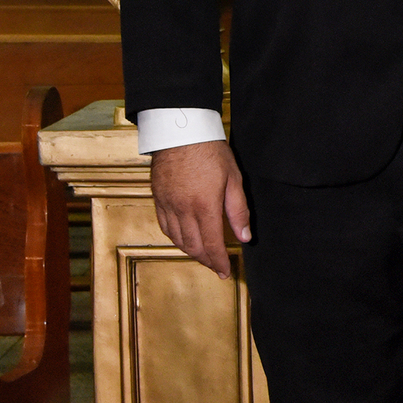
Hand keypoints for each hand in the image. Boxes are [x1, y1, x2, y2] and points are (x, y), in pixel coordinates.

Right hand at [151, 141, 249, 279]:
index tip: (225, 271)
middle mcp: (183, 209)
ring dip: (191, 251)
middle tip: (216, 266)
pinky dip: (175, 238)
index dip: (219, 262)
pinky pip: (165, 226)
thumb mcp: (233, 178)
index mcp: (205, 206)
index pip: (212, 245)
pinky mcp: (158, 198)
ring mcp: (168, 204)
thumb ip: (238, 210)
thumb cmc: (210, 150)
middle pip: (193, 247)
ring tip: (203, 255)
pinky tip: (184, 239)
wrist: (180, 130)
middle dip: (206, 261)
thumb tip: (244, 237)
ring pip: (177, 240)